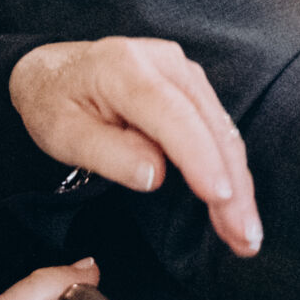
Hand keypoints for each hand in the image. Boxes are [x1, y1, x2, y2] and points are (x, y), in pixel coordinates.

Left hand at [10, 38, 259, 255]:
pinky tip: (237, 204)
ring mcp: (184, 72)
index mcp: (126, 68)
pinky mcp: (193, 87)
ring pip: (222, 132)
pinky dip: (230, 170)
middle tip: (245, 237)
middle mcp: (165, 62)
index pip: (174, 116)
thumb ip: (108, 153)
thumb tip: (155, 176)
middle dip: (232, 185)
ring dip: (238, 184)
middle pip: (209, 128)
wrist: (53, 72)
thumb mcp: (62, 134)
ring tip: (246, 234)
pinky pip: (218, 131)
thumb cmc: (53, 103)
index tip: (220, 197)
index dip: (201, 159)